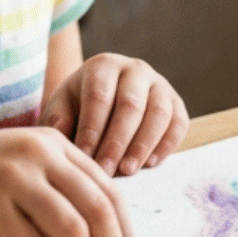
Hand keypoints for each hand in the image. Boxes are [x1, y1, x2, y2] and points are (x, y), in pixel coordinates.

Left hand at [42, 54, 188, 176]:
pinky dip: (167, 144)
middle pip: (130, 105)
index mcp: (103, 66)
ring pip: (158, 113)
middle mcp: (134, 69)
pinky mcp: (176, 102)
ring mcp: (159, 84)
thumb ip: (59, 121)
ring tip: (128, 170)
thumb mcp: (62, 108)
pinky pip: (179, 122)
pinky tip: (150, 164)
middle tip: (107, 170)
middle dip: (117, 141)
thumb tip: (66, 138)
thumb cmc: (79, 107)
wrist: (104, 100)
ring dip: (143, 145)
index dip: (92, 129)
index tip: (84, 158)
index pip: (99, 96)